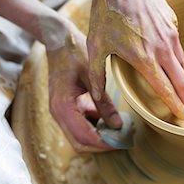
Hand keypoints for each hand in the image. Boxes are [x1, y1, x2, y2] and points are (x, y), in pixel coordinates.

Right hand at [46, 21, 121, 151]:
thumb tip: (118, 125)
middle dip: (102, 144)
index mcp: (63, 106)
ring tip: (122, 127)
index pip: (85, 137)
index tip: (124, 141)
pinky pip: (80, 124)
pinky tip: (110, 115)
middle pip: (80, 143)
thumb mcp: (93, 75)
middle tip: (125, 137)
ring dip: (99, 135)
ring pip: (79, 136)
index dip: (105, 143)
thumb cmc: (75, 52)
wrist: (58, 39)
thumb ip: (104, 102)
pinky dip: (95, 125)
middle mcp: (58, 113)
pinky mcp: (65, 106)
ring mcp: (60, 111)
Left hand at [87, 0, 183, 119]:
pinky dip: (175, 55)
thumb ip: (98, 77)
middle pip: (183, 80)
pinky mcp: (172, 20)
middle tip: (183, 106)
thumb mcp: (96, 46)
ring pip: (182, 62)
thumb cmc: (106, 11)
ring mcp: (171, 32)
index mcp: (145, 58)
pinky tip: (164, 55)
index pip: (167, 90)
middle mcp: (163, 47)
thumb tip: (98, 100)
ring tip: (174, 84)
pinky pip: (178, 44)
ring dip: (180, 76)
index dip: (175, 105)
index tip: (181, 116)